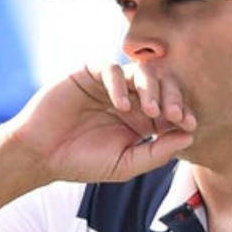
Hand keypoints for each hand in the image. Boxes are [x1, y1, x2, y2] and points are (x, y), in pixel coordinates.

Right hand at [3, 62, 195, 185]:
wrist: (42, 156)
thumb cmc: (83, 163)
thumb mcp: (126, 165)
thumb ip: (156, 153)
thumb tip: (189, 137)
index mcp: (142, 120)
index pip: (170, 108)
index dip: (183, 113)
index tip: (189, 125)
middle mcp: (130, 99)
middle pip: (162, 86)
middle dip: (173, 98)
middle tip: (176, 115)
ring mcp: (110, 85)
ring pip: (141, 72)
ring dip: (152, 89)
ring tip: (151, 112)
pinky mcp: (88, 74)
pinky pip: (111, 67)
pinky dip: (120, 83)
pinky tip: (120, 106)